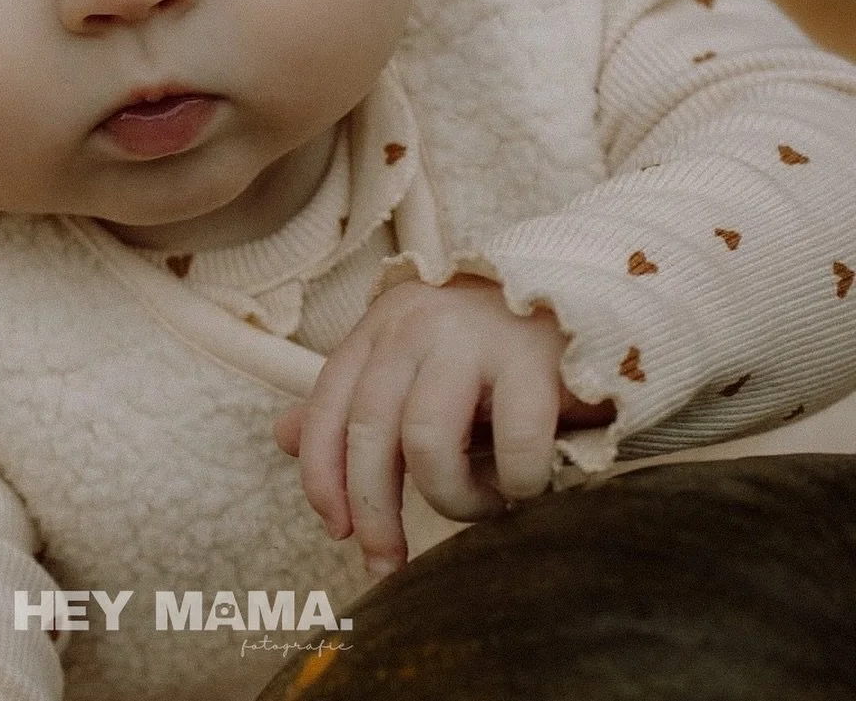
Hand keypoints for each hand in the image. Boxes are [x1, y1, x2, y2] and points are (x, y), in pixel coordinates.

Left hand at [273, 275, 613, 576]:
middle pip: (370, 429)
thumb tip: (283, 438)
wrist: (581, 302)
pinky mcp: (534, 359)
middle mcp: (418, 324)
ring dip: (452, 498)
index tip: (338, 530)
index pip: (329, 403)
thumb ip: (354, 403)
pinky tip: (525, 485)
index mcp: (382, 326)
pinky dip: (517, 484)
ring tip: (482, 505)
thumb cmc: (487, 354)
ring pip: (427, 441)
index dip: (323, 475)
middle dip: (374, 509)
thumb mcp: (412, 369)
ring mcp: (475, 336)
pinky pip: (513, 446)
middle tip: (389, 562)